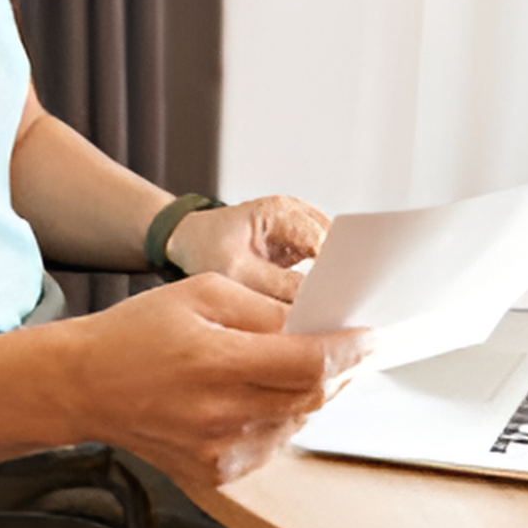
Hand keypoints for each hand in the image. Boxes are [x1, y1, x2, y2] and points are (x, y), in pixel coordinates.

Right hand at [69, 273, 369, 487]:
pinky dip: (281, 420)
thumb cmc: (135, 334)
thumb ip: (263, 308)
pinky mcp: (215, 473)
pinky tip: (262, 398)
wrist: (83, 386)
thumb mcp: (200, 293)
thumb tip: (315, 322)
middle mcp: (220, 414)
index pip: (310, 364)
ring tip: (301, 369)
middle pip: (313, 398)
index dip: (350, 351)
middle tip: (351, 350)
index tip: (371, 337)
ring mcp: (218, 451)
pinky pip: (272, 445)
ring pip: (297, 423)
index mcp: (215, 362)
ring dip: (311, 396)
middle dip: (341, 371)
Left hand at [163, 195, 328, 301]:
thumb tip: (316, 306)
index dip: (336, 273)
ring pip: (333, 261)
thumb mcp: (236, 270)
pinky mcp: (300, 245)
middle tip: (332, 316)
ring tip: (321, 315)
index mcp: (281, 211)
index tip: (338, 305)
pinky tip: (313, 309)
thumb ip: (278, 286)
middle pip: (335, 250)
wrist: (189, 239)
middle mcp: (298, 214)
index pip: (324, 242)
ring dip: (328, 287)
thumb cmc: (204, 247)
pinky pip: (321, 268)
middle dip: (335, 282)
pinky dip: (318, 288)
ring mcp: (302, 228)